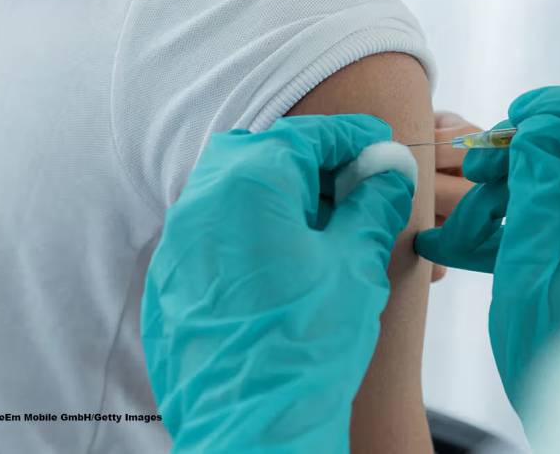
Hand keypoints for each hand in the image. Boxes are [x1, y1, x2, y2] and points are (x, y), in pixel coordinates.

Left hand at [142, 115, 414, 452]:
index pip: (305, 135)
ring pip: (230, 192)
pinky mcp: (170, 282)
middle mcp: (201, 203)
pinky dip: (248, 230)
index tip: (377, 143)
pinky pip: (211, 233)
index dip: (349, 135)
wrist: (254, 427)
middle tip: (349, 186)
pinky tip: (282, 264)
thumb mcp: (355, 264)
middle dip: (307, 161)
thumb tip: (389, 174)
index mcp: (249, 184)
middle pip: (260, 154)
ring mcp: (177, 244)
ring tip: (320, 229)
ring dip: (276, 195)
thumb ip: (373, 205)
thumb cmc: (307, 343)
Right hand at [415, 87, 559, 415]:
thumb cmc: (552, 360)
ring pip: (548, 183)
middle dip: (514, 157)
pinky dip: (501, 227)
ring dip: (497, 198)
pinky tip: (458, 248)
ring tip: (454, 235)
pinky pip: (542, 219)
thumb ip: (539, 196)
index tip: (518, 123)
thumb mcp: (528, 275)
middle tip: (471, 182)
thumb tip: (546, 128)